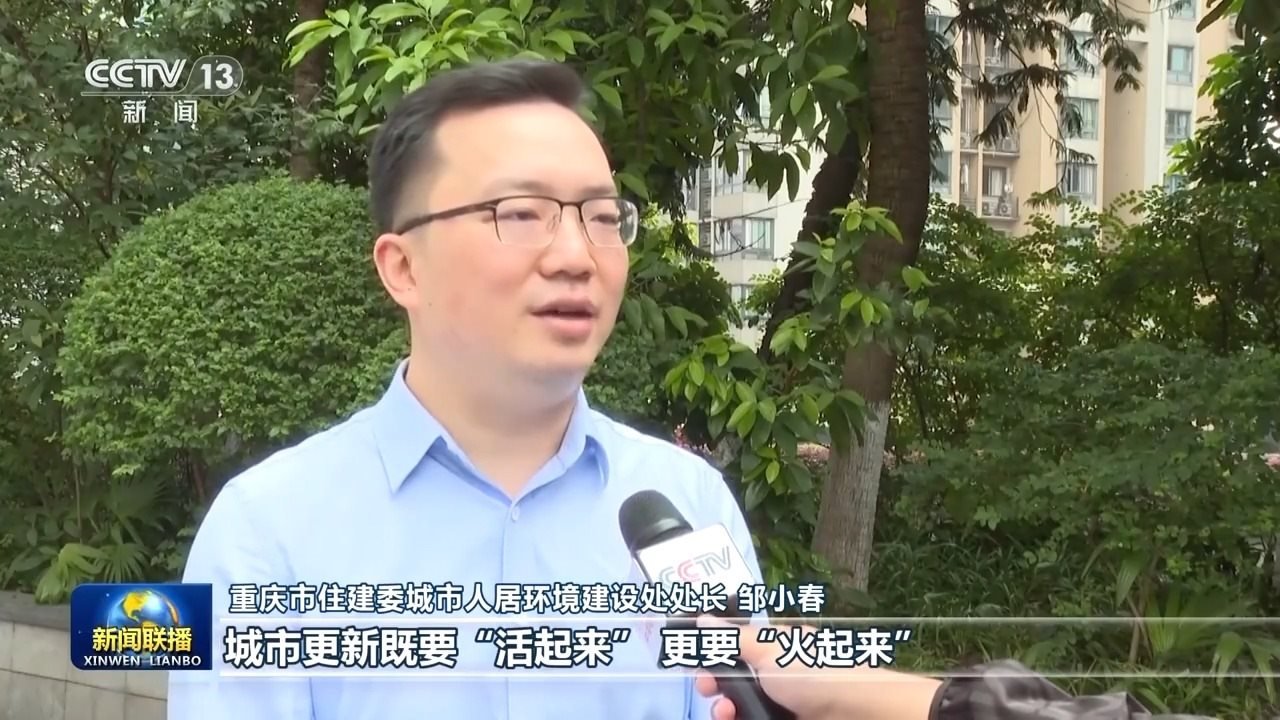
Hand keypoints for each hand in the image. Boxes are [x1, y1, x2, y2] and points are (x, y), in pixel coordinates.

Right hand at [691, 616, 849, 719]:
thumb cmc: (810, 672)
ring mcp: (782, 700)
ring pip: (741, 704)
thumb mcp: (768, 648)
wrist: (855, 711)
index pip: (736, 645)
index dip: (714, 652)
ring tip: (724, 714)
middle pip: (734, 677)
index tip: (695, 661)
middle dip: (714, 683)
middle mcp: (777, 671)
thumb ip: (733, 637)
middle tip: (708, 690)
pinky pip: (755, 718)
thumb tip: (703, 617)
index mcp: (775, 644)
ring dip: (724, 708)